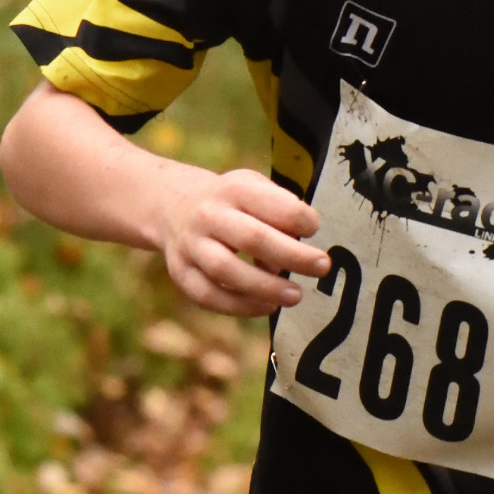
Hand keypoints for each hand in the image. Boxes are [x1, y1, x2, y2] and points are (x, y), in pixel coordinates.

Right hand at [153, 163, 329, 318]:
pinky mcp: (181, 273)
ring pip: (226, 271)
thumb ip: (279, 207)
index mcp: (233, 189)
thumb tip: (303, 240)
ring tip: (296, 296)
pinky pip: (209, 296)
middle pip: (252, 239)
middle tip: (321, 267)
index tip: (314, 229)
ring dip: (265, 287)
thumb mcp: (252, 187)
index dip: (299, 218)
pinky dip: (241, 307)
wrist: (171, 204)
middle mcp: (208, 216)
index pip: (272, 203)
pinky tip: (267, 306)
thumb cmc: (230, 201)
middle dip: (292, 256)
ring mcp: (191, 246)